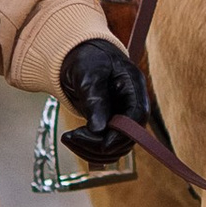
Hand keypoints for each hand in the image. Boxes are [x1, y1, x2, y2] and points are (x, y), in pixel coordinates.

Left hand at [57, 35, 143, 168]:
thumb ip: (95, 100)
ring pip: (115, 147)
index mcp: (133, 86)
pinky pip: (104, 146)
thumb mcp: (88, 75)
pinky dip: (87, 148)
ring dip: (91, 149)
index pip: (137, 116)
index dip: (123, 134)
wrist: (77, 56)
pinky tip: (71, 138)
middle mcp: (131, 104)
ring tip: (68, 138)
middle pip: (127, 137)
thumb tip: (99, 129)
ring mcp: (121, 117)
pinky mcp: (109, 126)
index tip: (102, 145)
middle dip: (99, 144)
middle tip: (71, 136)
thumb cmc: (85, 59)